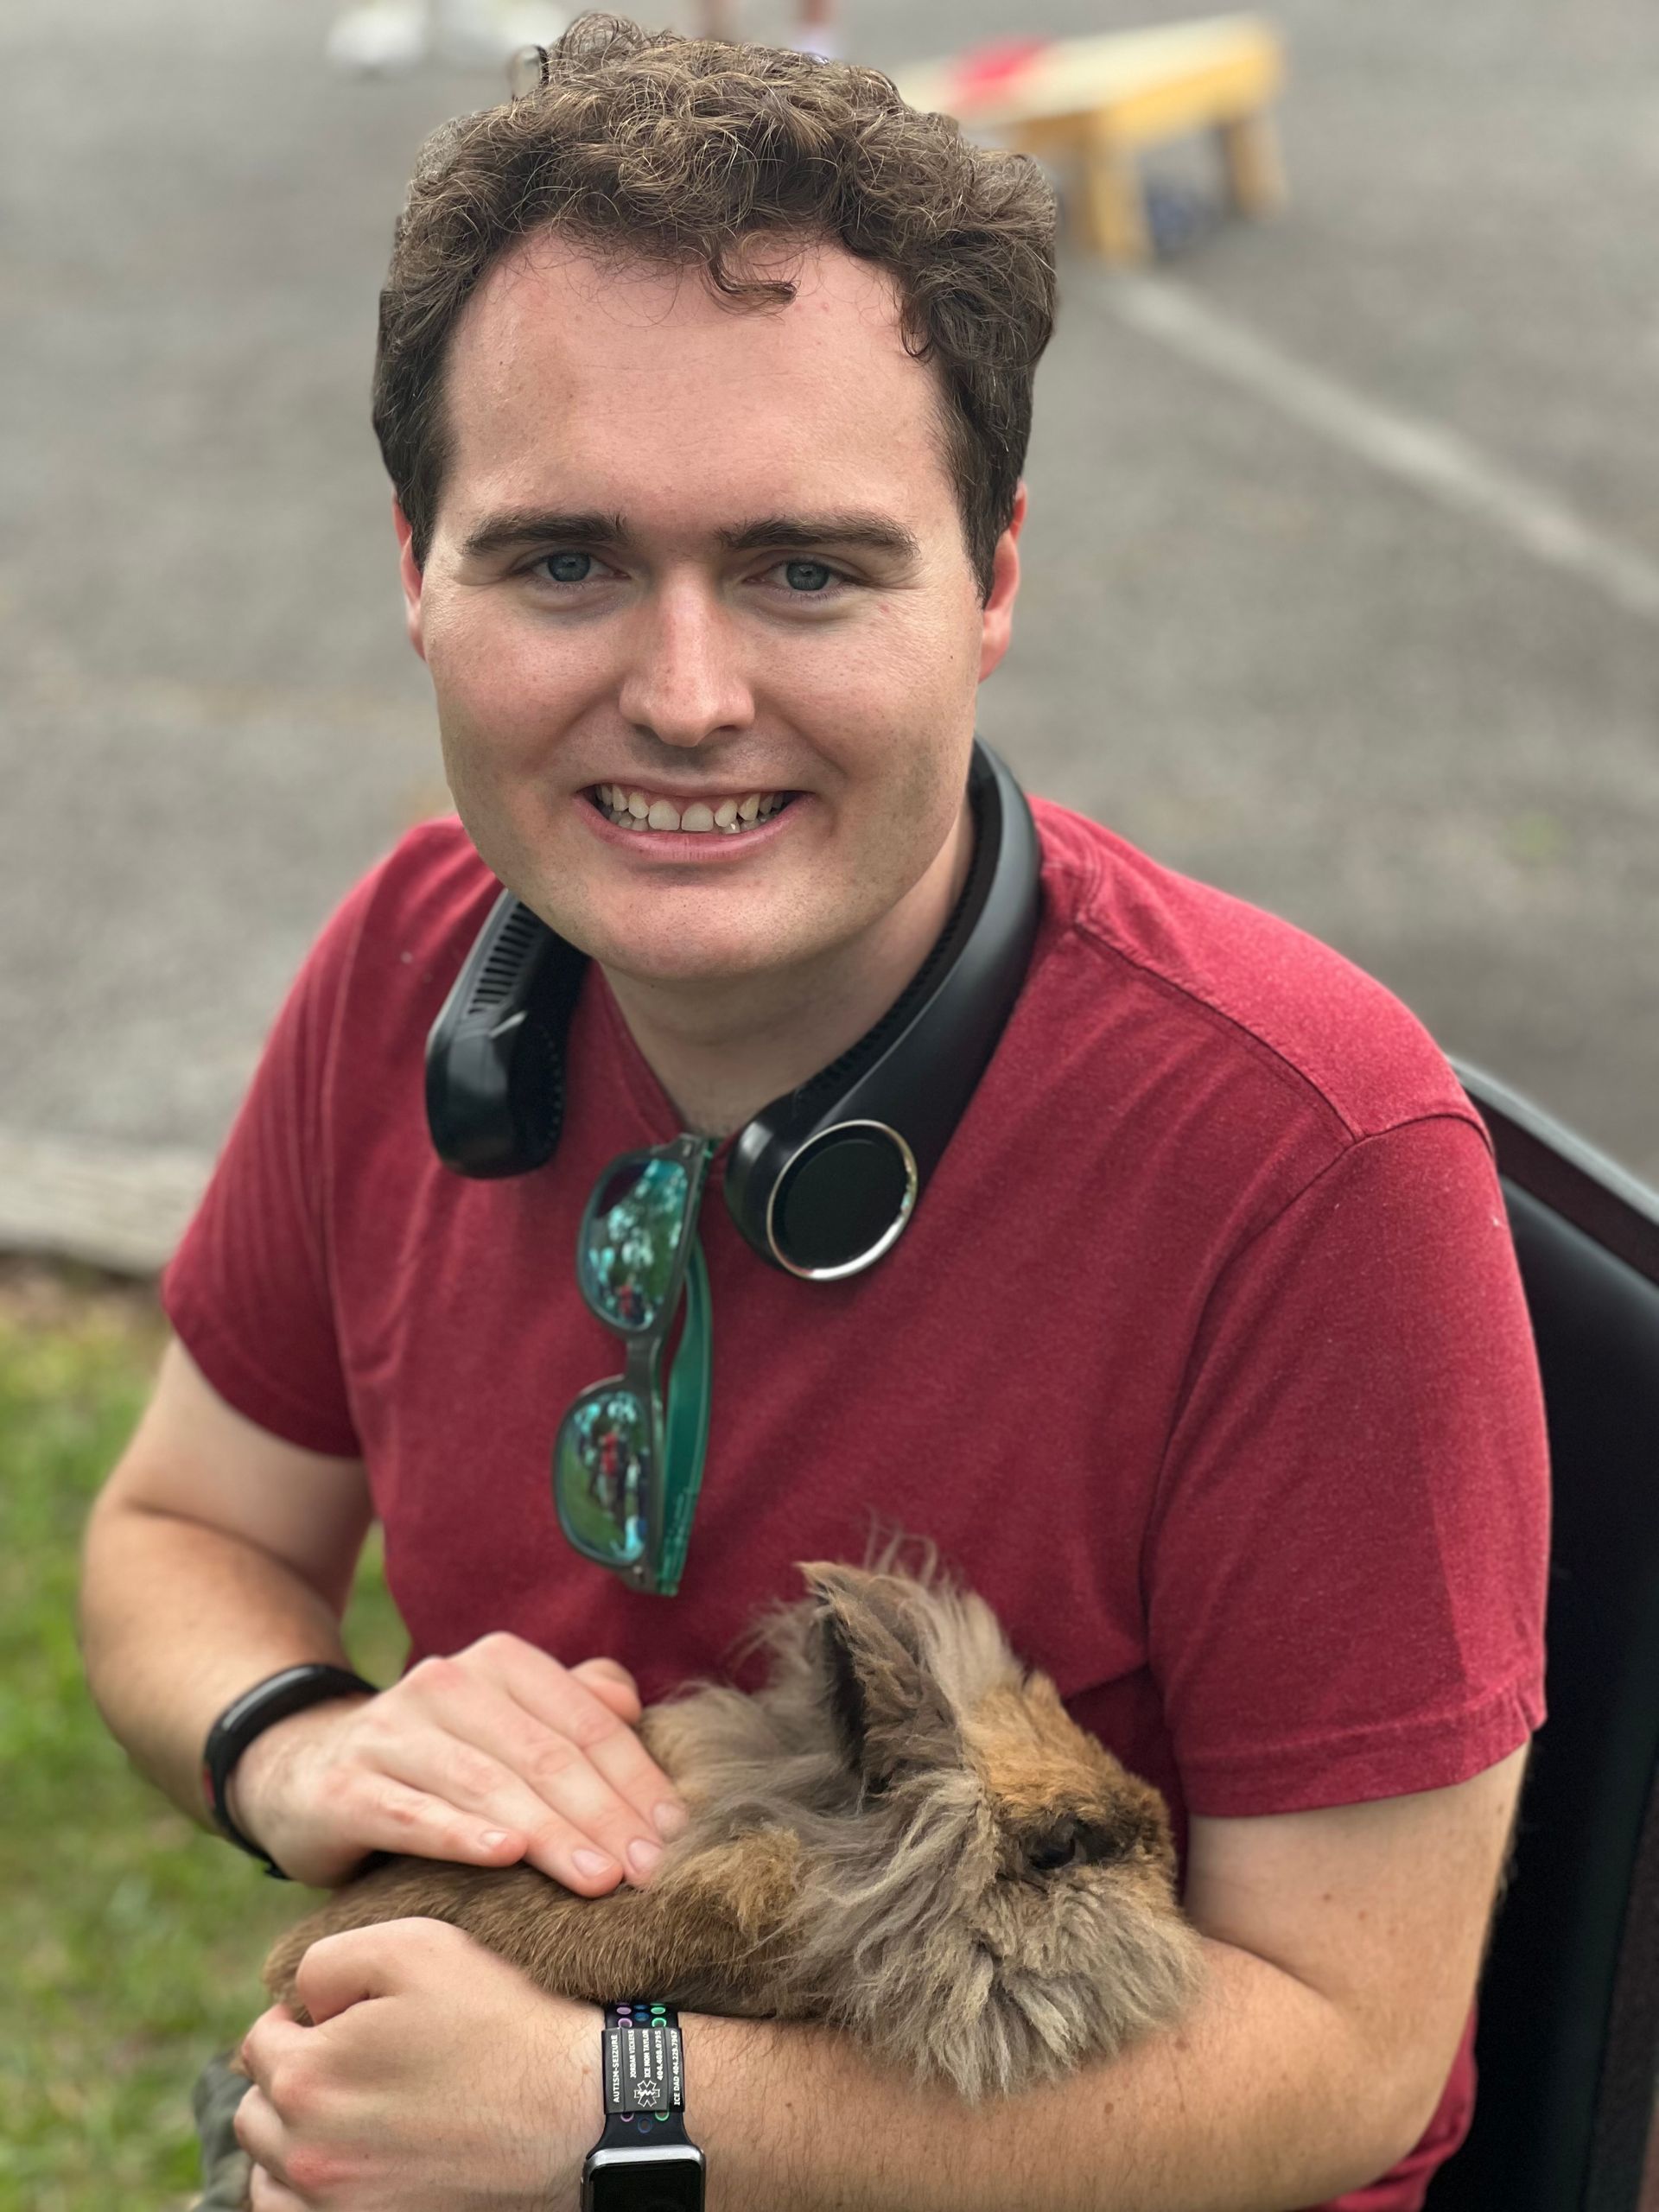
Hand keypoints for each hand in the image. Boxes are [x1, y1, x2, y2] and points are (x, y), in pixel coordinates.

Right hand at [229, 1637, 686, 1889]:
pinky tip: (501, 1855)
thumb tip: (630, 1706)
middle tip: (651, 1873)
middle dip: (605, 1815)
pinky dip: (458, 1832)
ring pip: (487, 1782)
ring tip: (598, 1878)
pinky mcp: (344, 1787)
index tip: (678, 1837)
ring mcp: (391, 1732)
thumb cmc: (436, 1760)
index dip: (637, 1778)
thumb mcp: (505, 1726)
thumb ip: (571, 1707)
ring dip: (549, 1832)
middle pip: (545, 1754)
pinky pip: (409, 1811)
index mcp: (501, 1664)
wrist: (302, 1771)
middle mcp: (447, 1685)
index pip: (585, 1722)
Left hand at [234, 1918, 600, 2208]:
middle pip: (257, 2107)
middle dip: (296, 2076)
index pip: (262, 2037)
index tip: (358, 2015)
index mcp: (309, 2074)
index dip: (307, 2016)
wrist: (575, 2111)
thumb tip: (298, 2003)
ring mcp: (335, 2207)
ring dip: (296, 2136)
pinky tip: (357, 2160)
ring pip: (268, 2170)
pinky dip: (310, 2191)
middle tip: (361, 2061)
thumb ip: (327, 1960)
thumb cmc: (500, 2020)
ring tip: (359, 2111)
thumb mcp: (417, 1947)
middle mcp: (306, 2152)